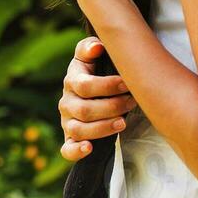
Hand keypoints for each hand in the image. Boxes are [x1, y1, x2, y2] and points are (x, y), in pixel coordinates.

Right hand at [58, 37, 137, 161]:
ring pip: (78, 129)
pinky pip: (67, 149)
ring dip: (102, 128)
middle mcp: (66, 102)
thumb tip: (97, 47)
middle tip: (131, 103)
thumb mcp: (92, 55)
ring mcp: (67, 121)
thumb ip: (90, 47)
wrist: (91, 92)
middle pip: (84, 110)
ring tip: (123, 123)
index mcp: (71, 80)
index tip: (127, 84)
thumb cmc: (96, 71)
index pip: (84, 86)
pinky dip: (76, 151)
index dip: (106, 86)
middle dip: (111, 107)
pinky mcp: (70, 139)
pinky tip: (89, 148)